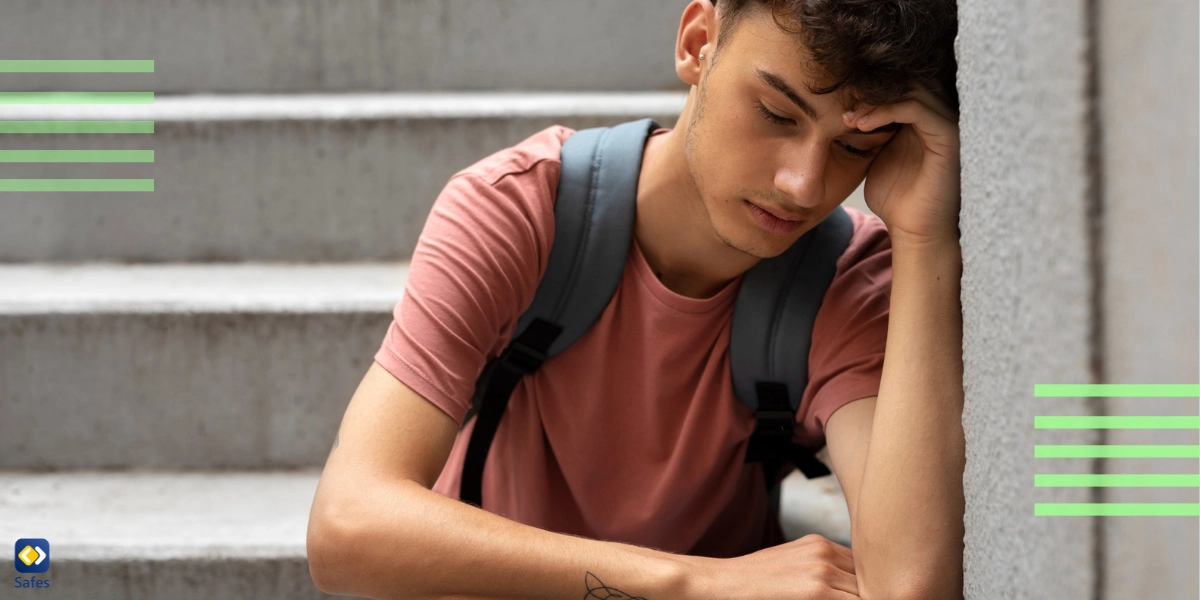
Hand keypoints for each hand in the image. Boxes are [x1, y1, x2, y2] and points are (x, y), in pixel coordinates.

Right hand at [686, 534, 859, 598]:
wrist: (721, 585)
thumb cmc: (754, 584)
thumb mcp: (793, 564)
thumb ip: (823, 570)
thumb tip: (856, 587)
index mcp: (821, 544)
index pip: (864, 568)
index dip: (869, 586)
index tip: (866, 592)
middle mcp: (825, 553)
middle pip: (870, 581)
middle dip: (870, 594)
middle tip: (875, 597)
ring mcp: (822, 572)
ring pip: (866, 593)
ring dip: (865, 599)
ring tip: (857, 598)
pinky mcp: (817, 594)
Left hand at [843, 88, 960, 247]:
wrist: (915, 231)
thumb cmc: (895, 199)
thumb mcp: (874, 156)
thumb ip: (867, 131)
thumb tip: (842, 109)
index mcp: (921, 119)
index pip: (897, 85)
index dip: (866, 89)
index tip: (835, 102)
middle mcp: (937, 116)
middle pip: (905, 80)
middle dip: (869, 89)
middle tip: (839, 102)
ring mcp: (945, 123)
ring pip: (910, 90)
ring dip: (873, 100)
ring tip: (847, 117)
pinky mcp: (948, 136)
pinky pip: (917, 108)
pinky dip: (886, 110)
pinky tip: (862, 124)